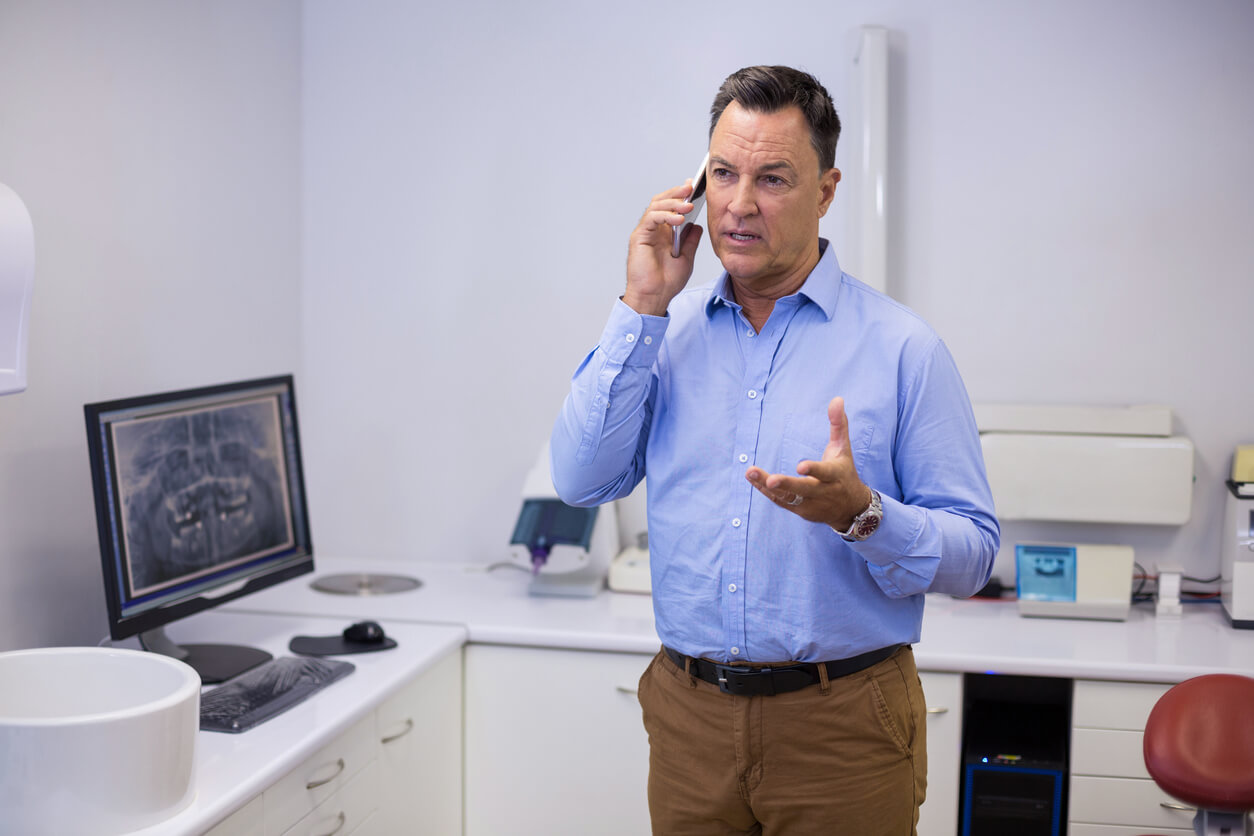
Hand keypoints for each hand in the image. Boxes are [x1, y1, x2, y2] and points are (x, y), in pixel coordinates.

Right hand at [622, 180, 702, 316]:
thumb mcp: (687, 258)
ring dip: (673, 203)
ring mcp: (646, 232)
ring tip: (688, 205)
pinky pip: (651, 218)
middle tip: (690, 187)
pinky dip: (665, 215)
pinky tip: (679, 219)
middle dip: (676, 192)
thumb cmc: (667, 282)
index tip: (694, 187)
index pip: (671, 207)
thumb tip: (697, 225)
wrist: (655, 297)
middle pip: (662, 201)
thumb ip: (691, 241)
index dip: (680, 195)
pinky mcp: (639, 237)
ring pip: (656, 206)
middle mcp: (654, 229)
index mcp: (664, 233)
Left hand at [745, 397, 870, 530]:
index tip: (800, 466)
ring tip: (750, 472)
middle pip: (803, 489)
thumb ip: (838, 424)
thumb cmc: (844, 473)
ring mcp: (810, 504)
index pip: (824, 473)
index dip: (813, 469)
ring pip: (787, 497)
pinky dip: (766, 492)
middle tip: (770, 480)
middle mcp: (823, 492)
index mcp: (835, 475)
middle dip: (786, 484)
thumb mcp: (843, 449)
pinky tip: (753, 479)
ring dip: (767, 487)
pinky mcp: (800, 511)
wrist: (851, 508)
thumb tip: (837, 398)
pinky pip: (781, 502)